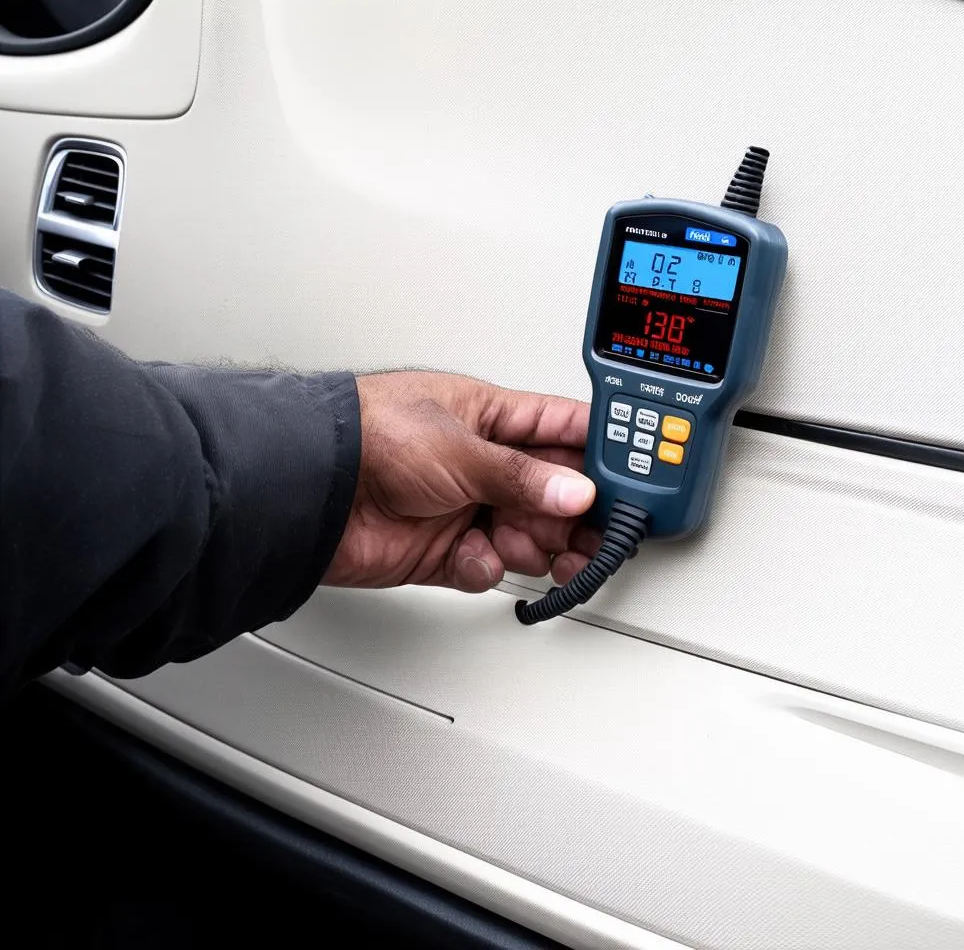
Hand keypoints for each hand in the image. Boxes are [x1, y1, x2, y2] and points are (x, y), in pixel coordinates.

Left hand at [323, 372, 601, 592]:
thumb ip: (524, 477)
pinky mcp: (441, 549)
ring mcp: (463, 506)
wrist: (309, 490)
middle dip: (576, 515)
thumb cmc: (371, 436)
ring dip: (535, 547)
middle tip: (598, 536)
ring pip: (525, 533)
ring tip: (541, 553)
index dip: (600, 451)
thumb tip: (578, 492)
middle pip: (552, 491)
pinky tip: (474, 556)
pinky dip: (485, 567)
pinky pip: (485, 565)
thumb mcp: (461, 448)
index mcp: (490, 416)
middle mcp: (481, 461)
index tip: (633, 478)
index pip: (563, 428)